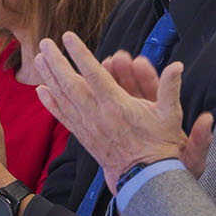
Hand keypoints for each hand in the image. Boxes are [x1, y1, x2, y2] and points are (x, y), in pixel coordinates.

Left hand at [34, 33, 189, 189]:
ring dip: (49, 77)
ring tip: (38, 59)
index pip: (93, 74)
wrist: (145, 177)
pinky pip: (63, 117)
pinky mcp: (84, 136)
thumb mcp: (170, 116)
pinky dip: (50, 103)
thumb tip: (178, 66)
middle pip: (70, 83)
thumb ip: (170, 88)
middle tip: (44, 43)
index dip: (80, 54)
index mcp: (117, 105)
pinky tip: (41, 91)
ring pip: (63, 98)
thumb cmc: (159, 145)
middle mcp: (97, 115)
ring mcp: (88, 126)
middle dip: (56, 61)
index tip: (68, 37)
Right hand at [106, 46, 211, 175]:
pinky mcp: (119, 132)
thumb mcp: (193, 158)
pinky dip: (98, 102)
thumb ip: (201, 140)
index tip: (139, 63)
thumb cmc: (179, 172)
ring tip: (102, 67)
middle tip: (116, 59)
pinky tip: (86, 89)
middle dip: (125, 73)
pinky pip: (108, 113)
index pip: (156, 93)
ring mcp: (132, 123)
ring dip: (111, 82)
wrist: (159, 187)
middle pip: (135, 90)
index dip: (147, 77)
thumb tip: (207, 120)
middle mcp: (148, 118)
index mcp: (166, 120)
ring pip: (119, 99)